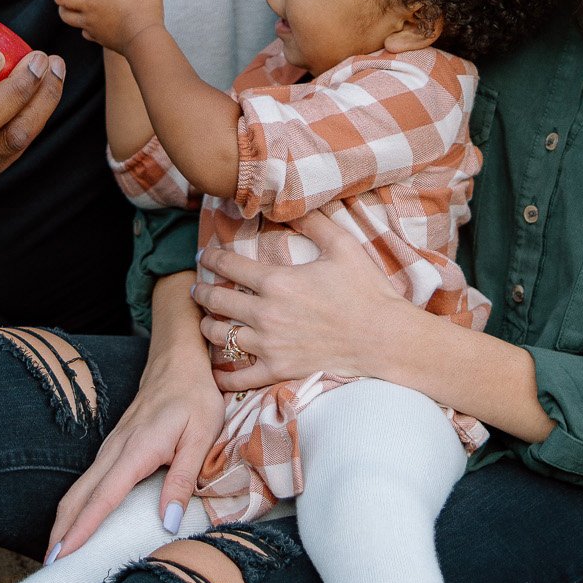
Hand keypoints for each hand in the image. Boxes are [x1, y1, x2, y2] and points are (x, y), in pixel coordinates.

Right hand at [47, 321, 223, 558]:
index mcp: (136, 451)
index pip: (103, 497)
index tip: (64, 555)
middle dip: (61, 532)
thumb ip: (183, 480)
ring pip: (79, 489)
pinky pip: (88, 482)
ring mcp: (110, 448)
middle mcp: (114, 451)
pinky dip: (75, 506)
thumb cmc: (194, 398)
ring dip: (64, 521)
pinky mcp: (113, 448)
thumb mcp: (201, 436)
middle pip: (79, 497)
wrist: (178, 363)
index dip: (82, 529)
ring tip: (55, 555)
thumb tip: (167, 523)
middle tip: (49, 568)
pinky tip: (76, 524)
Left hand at [50, 0, 171, 56]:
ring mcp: (90, 23)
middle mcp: (90, 5)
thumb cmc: (147, 12)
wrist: (144, 42)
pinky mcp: (95, 37)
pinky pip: (82, 30)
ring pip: (65, 15)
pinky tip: (88, 22)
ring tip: (69, 1)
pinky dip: (81, 25)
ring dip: (63, 7)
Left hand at [193, 212, 413, 390]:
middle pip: (216, 301)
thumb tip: (293, 205)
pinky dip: (223, 375)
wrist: (384, 338)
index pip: (229, 265)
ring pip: (220, 336)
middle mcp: (266, 313)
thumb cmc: (366, 291)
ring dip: (208, 327)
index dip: (211, 258)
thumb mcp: (343, 246)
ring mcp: (269, 345)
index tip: (205, 256)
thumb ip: (315, 222)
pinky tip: (217, 370)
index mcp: (277, 281)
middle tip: (197, 289)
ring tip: (206, 321)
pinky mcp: (278, 370)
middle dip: (202, 292)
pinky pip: (239, 377)